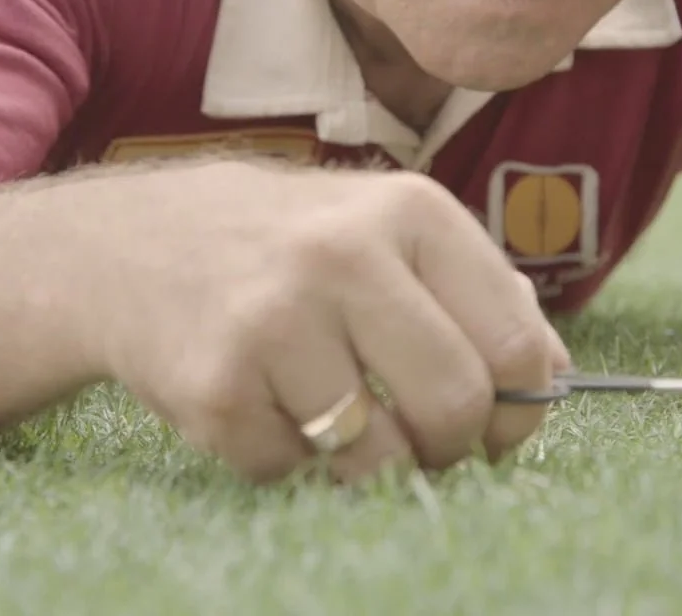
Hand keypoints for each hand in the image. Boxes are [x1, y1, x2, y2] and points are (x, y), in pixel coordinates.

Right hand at [92, 160, 566, 483]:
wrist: (128, 244)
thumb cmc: (285, 246)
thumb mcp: (384, 228)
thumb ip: (476, 290)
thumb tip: (553, 377)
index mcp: (409, 212)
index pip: (516, 343)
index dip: (521, 407)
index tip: (499, 425)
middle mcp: (342, 256)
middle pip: (455, 406)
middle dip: (448, 445)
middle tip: (420, 438)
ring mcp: (272, 322)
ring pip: (376, 457)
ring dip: (366, 460)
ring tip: (335, 414)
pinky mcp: (214, 387)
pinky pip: (289, 470)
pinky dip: (284, 455)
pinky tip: (261, 400)